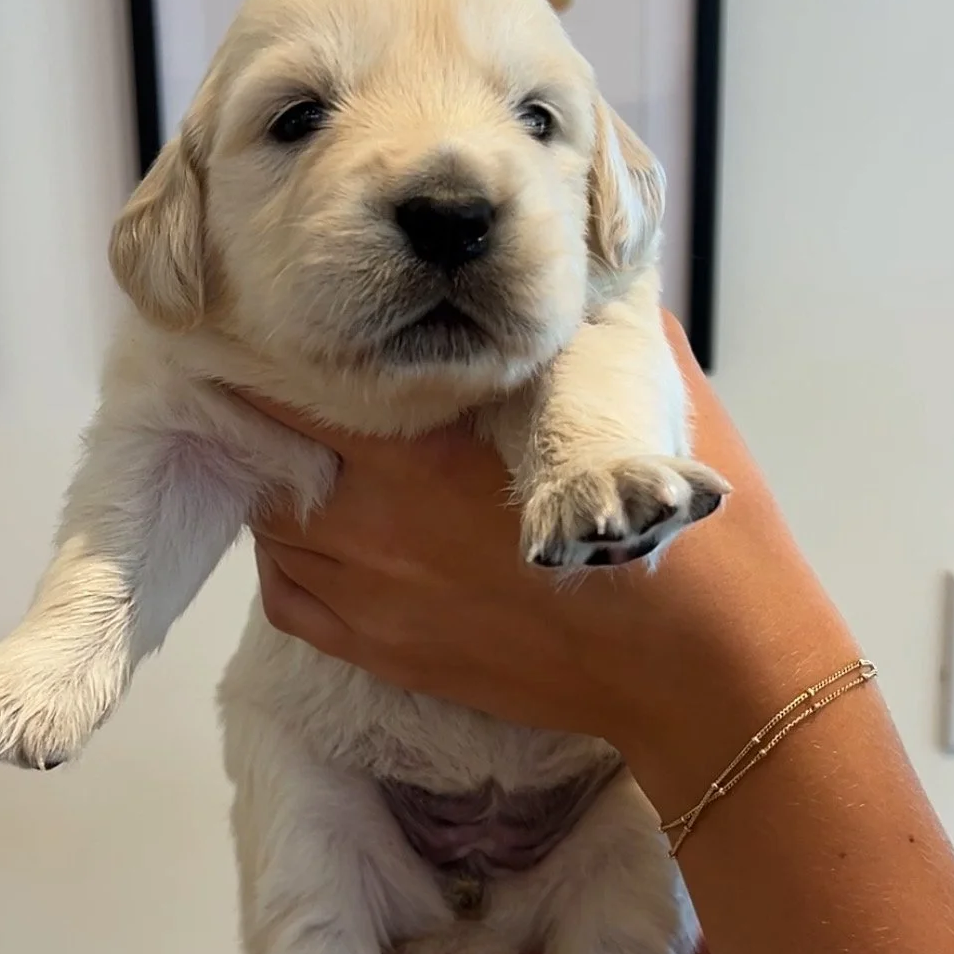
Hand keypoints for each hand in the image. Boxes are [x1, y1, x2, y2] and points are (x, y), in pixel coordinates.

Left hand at [242, 315, 855, 811]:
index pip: (293, 394)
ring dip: (282, 488)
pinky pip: (290, 602)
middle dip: (269, 422)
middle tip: (281, 389)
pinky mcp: (385, 655)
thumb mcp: (636, 399)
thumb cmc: (670, 531)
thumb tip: (559, 285)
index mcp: (421, 460)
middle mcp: (374, 530)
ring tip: (308, 458)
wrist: (691, 668)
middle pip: (266, 461)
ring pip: (272, 530)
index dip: (263, 357)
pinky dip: (290, 562)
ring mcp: (372, 602)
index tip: (262, 330)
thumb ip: (578, 336)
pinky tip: (320, 536)